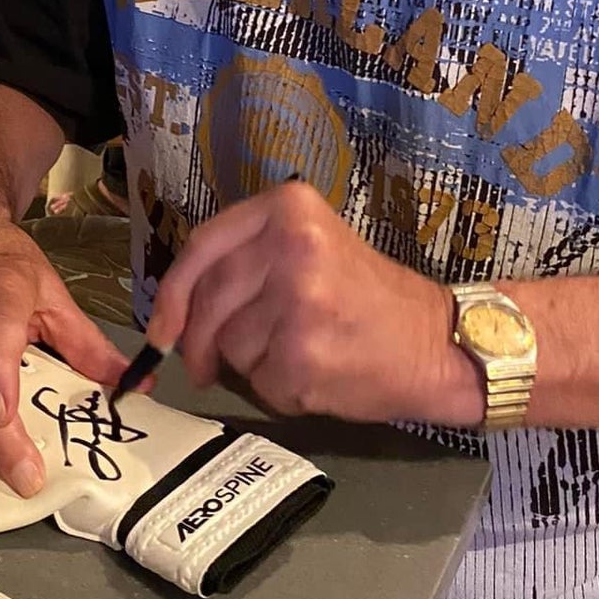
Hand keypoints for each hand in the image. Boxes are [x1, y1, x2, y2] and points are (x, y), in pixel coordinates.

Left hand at [145, 183, 482, 425]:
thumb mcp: (309, 249)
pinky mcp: (304, 353)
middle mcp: (292, 246)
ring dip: (249, 364)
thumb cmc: (368, 298)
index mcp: (290, 209)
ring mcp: (298, 300)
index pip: (202, 247)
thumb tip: (175, 310)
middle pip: (207, 301)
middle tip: (205, 365)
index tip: (162, 329)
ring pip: (228, 345)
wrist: (437, 343)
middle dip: (198, 342)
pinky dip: (275, 390)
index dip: (173, 294)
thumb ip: (248, 261)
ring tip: (297, 353)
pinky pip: (257, 380)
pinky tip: (314, 375)